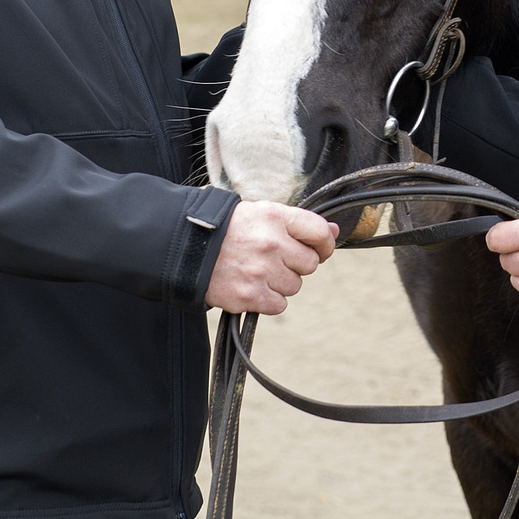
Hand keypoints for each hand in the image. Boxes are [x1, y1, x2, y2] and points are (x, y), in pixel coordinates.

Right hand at [204, 202, 337, 314]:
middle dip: (296, 264)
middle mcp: (271, 243)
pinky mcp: (250, 296)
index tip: (320, 249)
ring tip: (257, 270)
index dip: (325, 244)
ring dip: (281, 282)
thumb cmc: (226, 229)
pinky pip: (279, 304)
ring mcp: (261, 271)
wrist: (184, 247)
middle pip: (310, 264)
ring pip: (295, 285)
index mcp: (275, 217)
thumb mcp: (261, 214)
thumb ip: (298, 224)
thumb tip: (334, 232)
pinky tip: (251, 285)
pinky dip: (268, 299)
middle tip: (274, 258)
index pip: (319, 232)